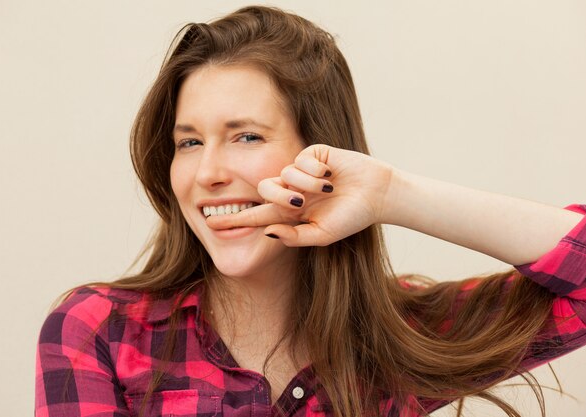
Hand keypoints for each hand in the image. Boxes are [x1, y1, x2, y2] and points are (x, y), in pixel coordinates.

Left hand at [205, 144, 395, 245]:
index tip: (209, 223)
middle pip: (265, 191)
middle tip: (301, 204)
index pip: (257, 216)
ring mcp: (299, 173)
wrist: (376, 194)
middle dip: (280, 198)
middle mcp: (291, 192)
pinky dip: (315, 171)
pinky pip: (299, 161)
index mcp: (291, 213)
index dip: (234, 219)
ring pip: (283, 175)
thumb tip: (266, 230)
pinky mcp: (310, 155)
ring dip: (306, 185)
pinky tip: (331, 175)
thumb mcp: (322, 234)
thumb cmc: (350, 217)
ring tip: (329, 189)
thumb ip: (293, 237)